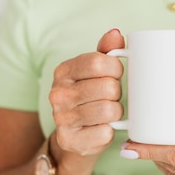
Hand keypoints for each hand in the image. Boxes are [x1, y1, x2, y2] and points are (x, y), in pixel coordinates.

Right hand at [49, 28, 124, 155]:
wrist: (74, 135)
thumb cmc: (89, 96)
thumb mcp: (94, 71)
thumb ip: (106, 51)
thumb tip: (116, 34)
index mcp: (63, 71)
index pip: (99, 62)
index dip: (116, 69)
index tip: (115, 75)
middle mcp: (58, 94)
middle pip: (108, 88)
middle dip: (117, 93)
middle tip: (110, 98)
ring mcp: (62, 118)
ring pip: (109, 111)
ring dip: (115, 112)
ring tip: (107, 112)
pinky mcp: (70, 140)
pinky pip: (105, 133)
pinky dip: (109, 132)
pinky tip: (101, 128)